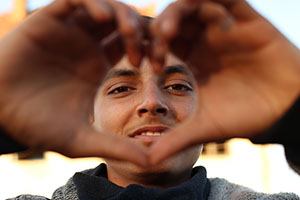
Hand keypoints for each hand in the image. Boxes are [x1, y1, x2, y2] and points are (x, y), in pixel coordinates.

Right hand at [0, 0, 147, 165]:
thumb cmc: (37, 124)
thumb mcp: (82, 139)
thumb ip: (115, 147)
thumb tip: (149, 161)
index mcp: (99, 66)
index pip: (136, 46)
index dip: (152, 50)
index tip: (159, 65)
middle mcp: (88, 45)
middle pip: (127, 23)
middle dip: (145, 31)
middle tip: (151, 49)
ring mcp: (70, 31)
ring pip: (107, 7)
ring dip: (125, 15)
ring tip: (130, 34)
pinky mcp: (50, 20)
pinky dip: (94, 2)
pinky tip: (102, 19)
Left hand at [149, 0, 299, 163]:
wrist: (285, 110)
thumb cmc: (245, 116)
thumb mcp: (205, 127)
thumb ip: (176, 139)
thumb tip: (147, 161)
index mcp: (191, 60)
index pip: (161, 43)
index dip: (148, 49)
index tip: (144, 64)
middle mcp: (204, 41)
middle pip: (173, 20)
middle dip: (159, 27)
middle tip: (155, 42)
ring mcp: (224, 28)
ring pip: (194, 4)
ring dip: (177, 12)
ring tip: (169, 31)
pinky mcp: (247, 19)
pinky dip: (213, 0)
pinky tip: (205, 14)